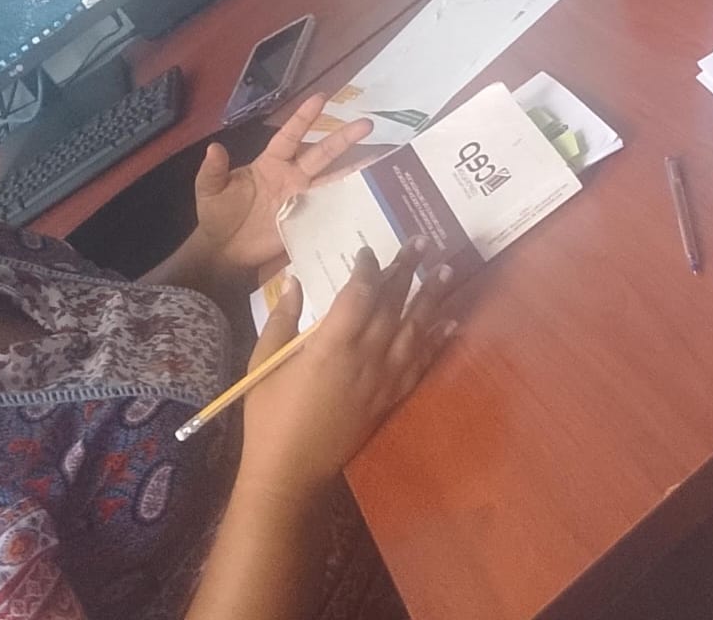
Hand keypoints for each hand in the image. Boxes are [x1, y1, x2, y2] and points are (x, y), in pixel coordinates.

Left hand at [193, 92, 373, 274]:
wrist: (223, 253)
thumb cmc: (218, 216)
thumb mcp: (210, 190)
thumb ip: (213, 170)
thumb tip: (213, 148)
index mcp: (271, 163)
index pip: (291, 135)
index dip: (305, 117)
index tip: (322, 97)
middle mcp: (292, 176)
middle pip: (322, 153)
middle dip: (343, 138)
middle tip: (366, 124)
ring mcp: (302, 199)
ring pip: (333, 179)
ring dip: (354, 169)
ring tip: (379, 159)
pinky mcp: (307, 221)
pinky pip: (329, 209)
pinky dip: (347, 203)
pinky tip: (367, 197)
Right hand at [235, 240, 457, 497]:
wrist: (290, 472)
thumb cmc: (269, 416)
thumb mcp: (263, 363)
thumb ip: (282, 319)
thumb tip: (295, 281)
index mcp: (332, 343)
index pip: (359, 292)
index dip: (367, 267)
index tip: (369, 251)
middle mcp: (365, 355)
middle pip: (393, 303)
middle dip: (408, 269)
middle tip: (424, 241)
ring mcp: (382, 378)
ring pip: (414, 329)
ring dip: (431, 298)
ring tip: (447, 271)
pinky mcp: (390, 398)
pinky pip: (420, 364)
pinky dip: (437, 341)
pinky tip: (450, 323)